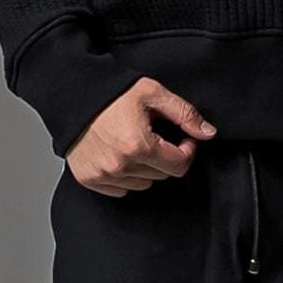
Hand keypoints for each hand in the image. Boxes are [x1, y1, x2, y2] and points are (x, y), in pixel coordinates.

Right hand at [64, 79, 217, 195]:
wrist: (73, 95)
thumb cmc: (112, 92)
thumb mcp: (153, 93)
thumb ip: (184, 114)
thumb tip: (208, 133)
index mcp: (138, 145)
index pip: (179, 165)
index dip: (186, 150)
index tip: (182, 138)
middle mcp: (120, 166)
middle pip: (162, 175)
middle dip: (165, 156)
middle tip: (155, 135)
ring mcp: (103, 175)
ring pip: (142, 184)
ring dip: (145, 167)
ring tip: (135, 142)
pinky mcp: (89, 179)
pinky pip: (120, 189)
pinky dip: (125, 176)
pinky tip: (119, 153)